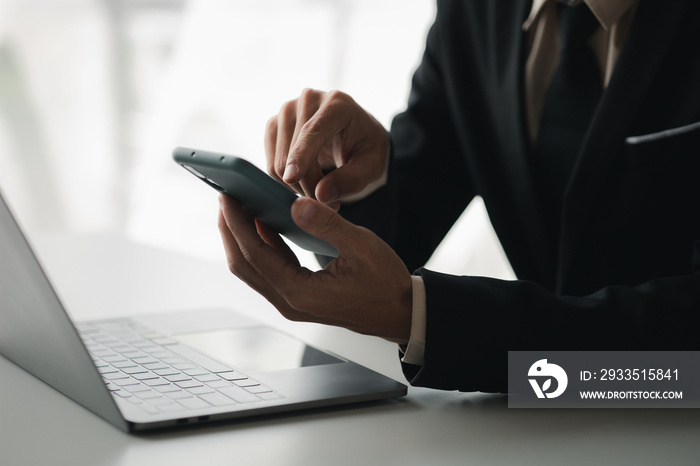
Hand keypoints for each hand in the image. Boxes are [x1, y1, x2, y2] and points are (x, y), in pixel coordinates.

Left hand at [218, 194, 411, 343]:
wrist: (399, 312)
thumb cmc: (385, 283)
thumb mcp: (361, 246)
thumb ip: (327, 224)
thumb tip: (294, 204)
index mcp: (301, 292)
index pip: (255, 254)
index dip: (236, 223)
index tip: (226, 196)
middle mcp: (289, 302)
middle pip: (244, 264)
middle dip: (230, 229)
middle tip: (226, 196)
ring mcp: (291, 302)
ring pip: (253, 269)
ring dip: (242, 237)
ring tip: (239, 206)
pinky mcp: (297, 297)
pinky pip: (268, 270)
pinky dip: (261, 245)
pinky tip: (263, 222)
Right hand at [265, 89, 389, 209]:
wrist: (356, 136)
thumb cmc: (367, 150)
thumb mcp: (371, 167)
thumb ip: (351, 180)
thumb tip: (320, 194)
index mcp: (338, 103)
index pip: (312, 131)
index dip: (301, 155)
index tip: (291, 177)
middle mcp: (308, 99)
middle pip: (293, 150)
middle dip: (308, 184)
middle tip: (332, 204)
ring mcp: (287, 110)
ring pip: (278, 160)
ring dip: (297, 186)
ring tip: (321, 193)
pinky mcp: (274, 125)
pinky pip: (270, 164)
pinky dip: (286, 181)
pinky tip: (306, 183)